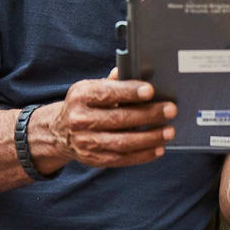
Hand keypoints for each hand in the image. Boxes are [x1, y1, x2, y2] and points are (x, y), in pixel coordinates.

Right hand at [44, 69, 175, 168]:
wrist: (59, 131)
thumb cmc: (84, 105)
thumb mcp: (91, 88)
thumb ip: (113, 81)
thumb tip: (135, 70)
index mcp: (81, 96)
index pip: (107, 93)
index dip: (130, 92)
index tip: (150, 91)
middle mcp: (80, 119)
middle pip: (119, 118)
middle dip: (148, 115)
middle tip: (170, 110)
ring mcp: (86, 142)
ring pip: (123, 142)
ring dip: (150, 137)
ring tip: (169, 131)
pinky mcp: (94, 159)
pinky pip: (122, 159)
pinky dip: (143, 154)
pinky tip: (158, 147)